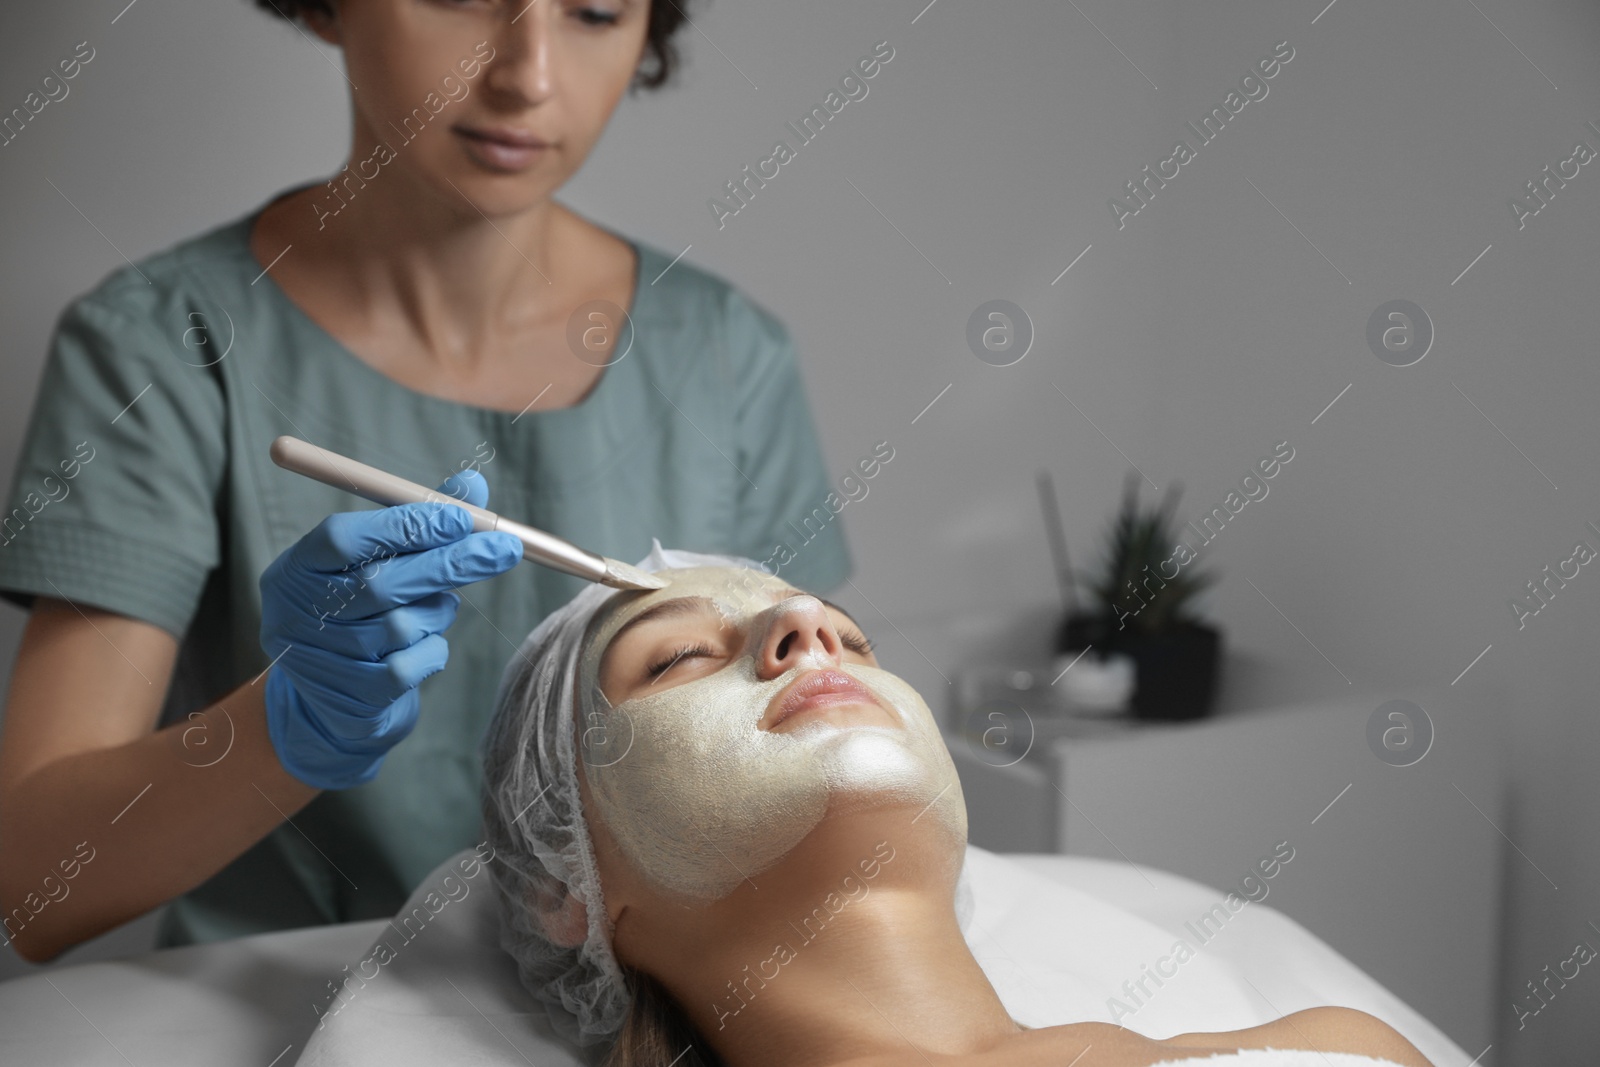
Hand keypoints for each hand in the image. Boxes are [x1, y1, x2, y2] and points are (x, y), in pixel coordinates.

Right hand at [259, 469, 521, 789]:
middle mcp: (295, 615)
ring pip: (400, 626)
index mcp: (296, 568)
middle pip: (379, 583)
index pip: (344, 538)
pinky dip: (431, 651)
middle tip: (505, 549)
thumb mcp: (381, 561)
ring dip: (437, 611)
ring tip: (438, 606)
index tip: (462, 518)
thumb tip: (473, 486)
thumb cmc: (364, 610)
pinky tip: (425, 643)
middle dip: (449, 563)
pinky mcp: (347, 700)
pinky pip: (408, 668)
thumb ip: (420, 522)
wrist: (335, 698)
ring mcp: (316, 662)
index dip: (405, 526)